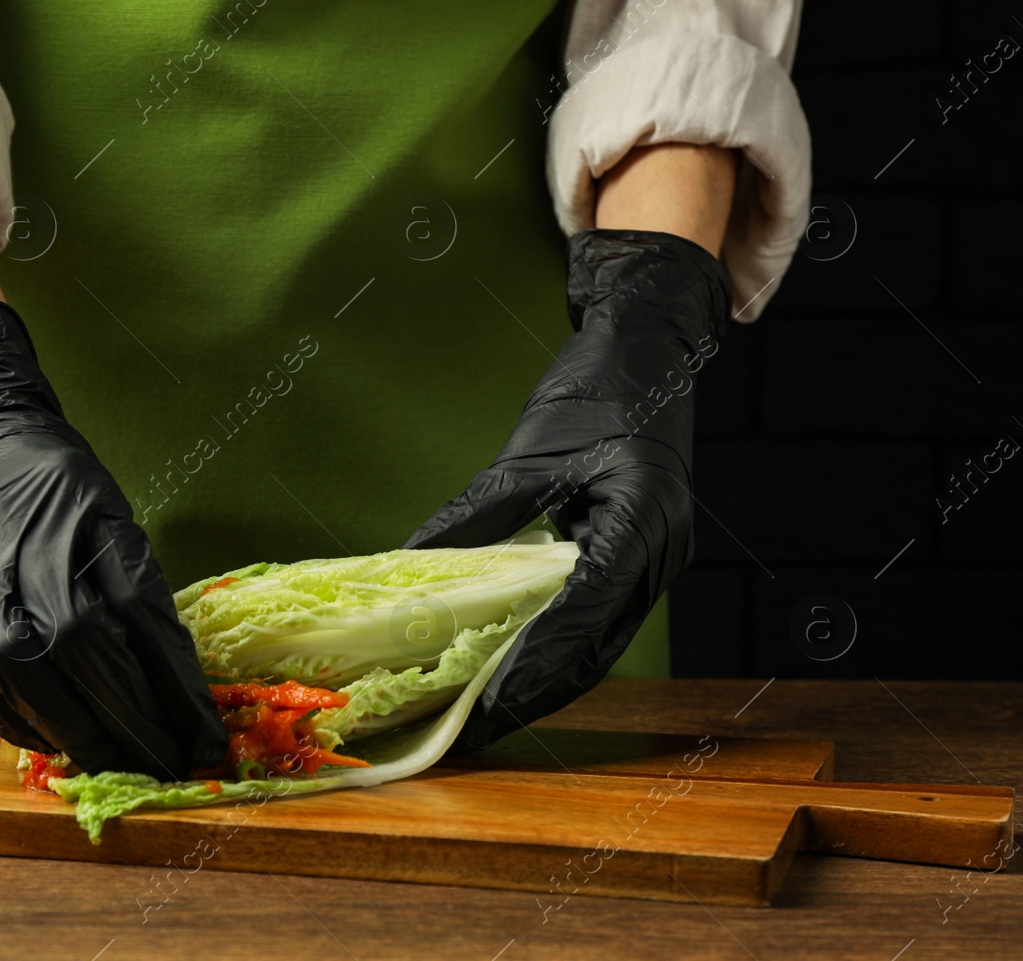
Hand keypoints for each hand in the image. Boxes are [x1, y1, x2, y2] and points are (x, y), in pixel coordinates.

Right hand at [0, 300, 227, 777]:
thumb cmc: (52, 483)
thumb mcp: (111, 513)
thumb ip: (135, 587)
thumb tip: (176, 679)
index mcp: (76, 519)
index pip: (135, 617)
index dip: (173, 687)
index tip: (205, 736)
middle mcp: (16, 550)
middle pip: (76, 651)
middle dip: (129, 720)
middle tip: (166, 760)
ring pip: (19, 675)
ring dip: (75, 731)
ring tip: (117, 760)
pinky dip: (21, 724)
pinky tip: (57, 741)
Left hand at [405, 229, 731, 746]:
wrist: (652, 340)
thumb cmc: (597, 385)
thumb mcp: (528, 452)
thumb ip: (476, 516)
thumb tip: (410, 565)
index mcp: (641, 524)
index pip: (580, 617)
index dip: (528, 669)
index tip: (481, 710)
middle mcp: (663, 553)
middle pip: (596, 649)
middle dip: (533, 694)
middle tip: (473, 732)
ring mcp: (663, 558)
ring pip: (603, 643)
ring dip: (548, 680)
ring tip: (488, 714)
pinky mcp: (649, 554)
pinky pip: (604, 617)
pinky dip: (561, 646)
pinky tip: (517, 665)